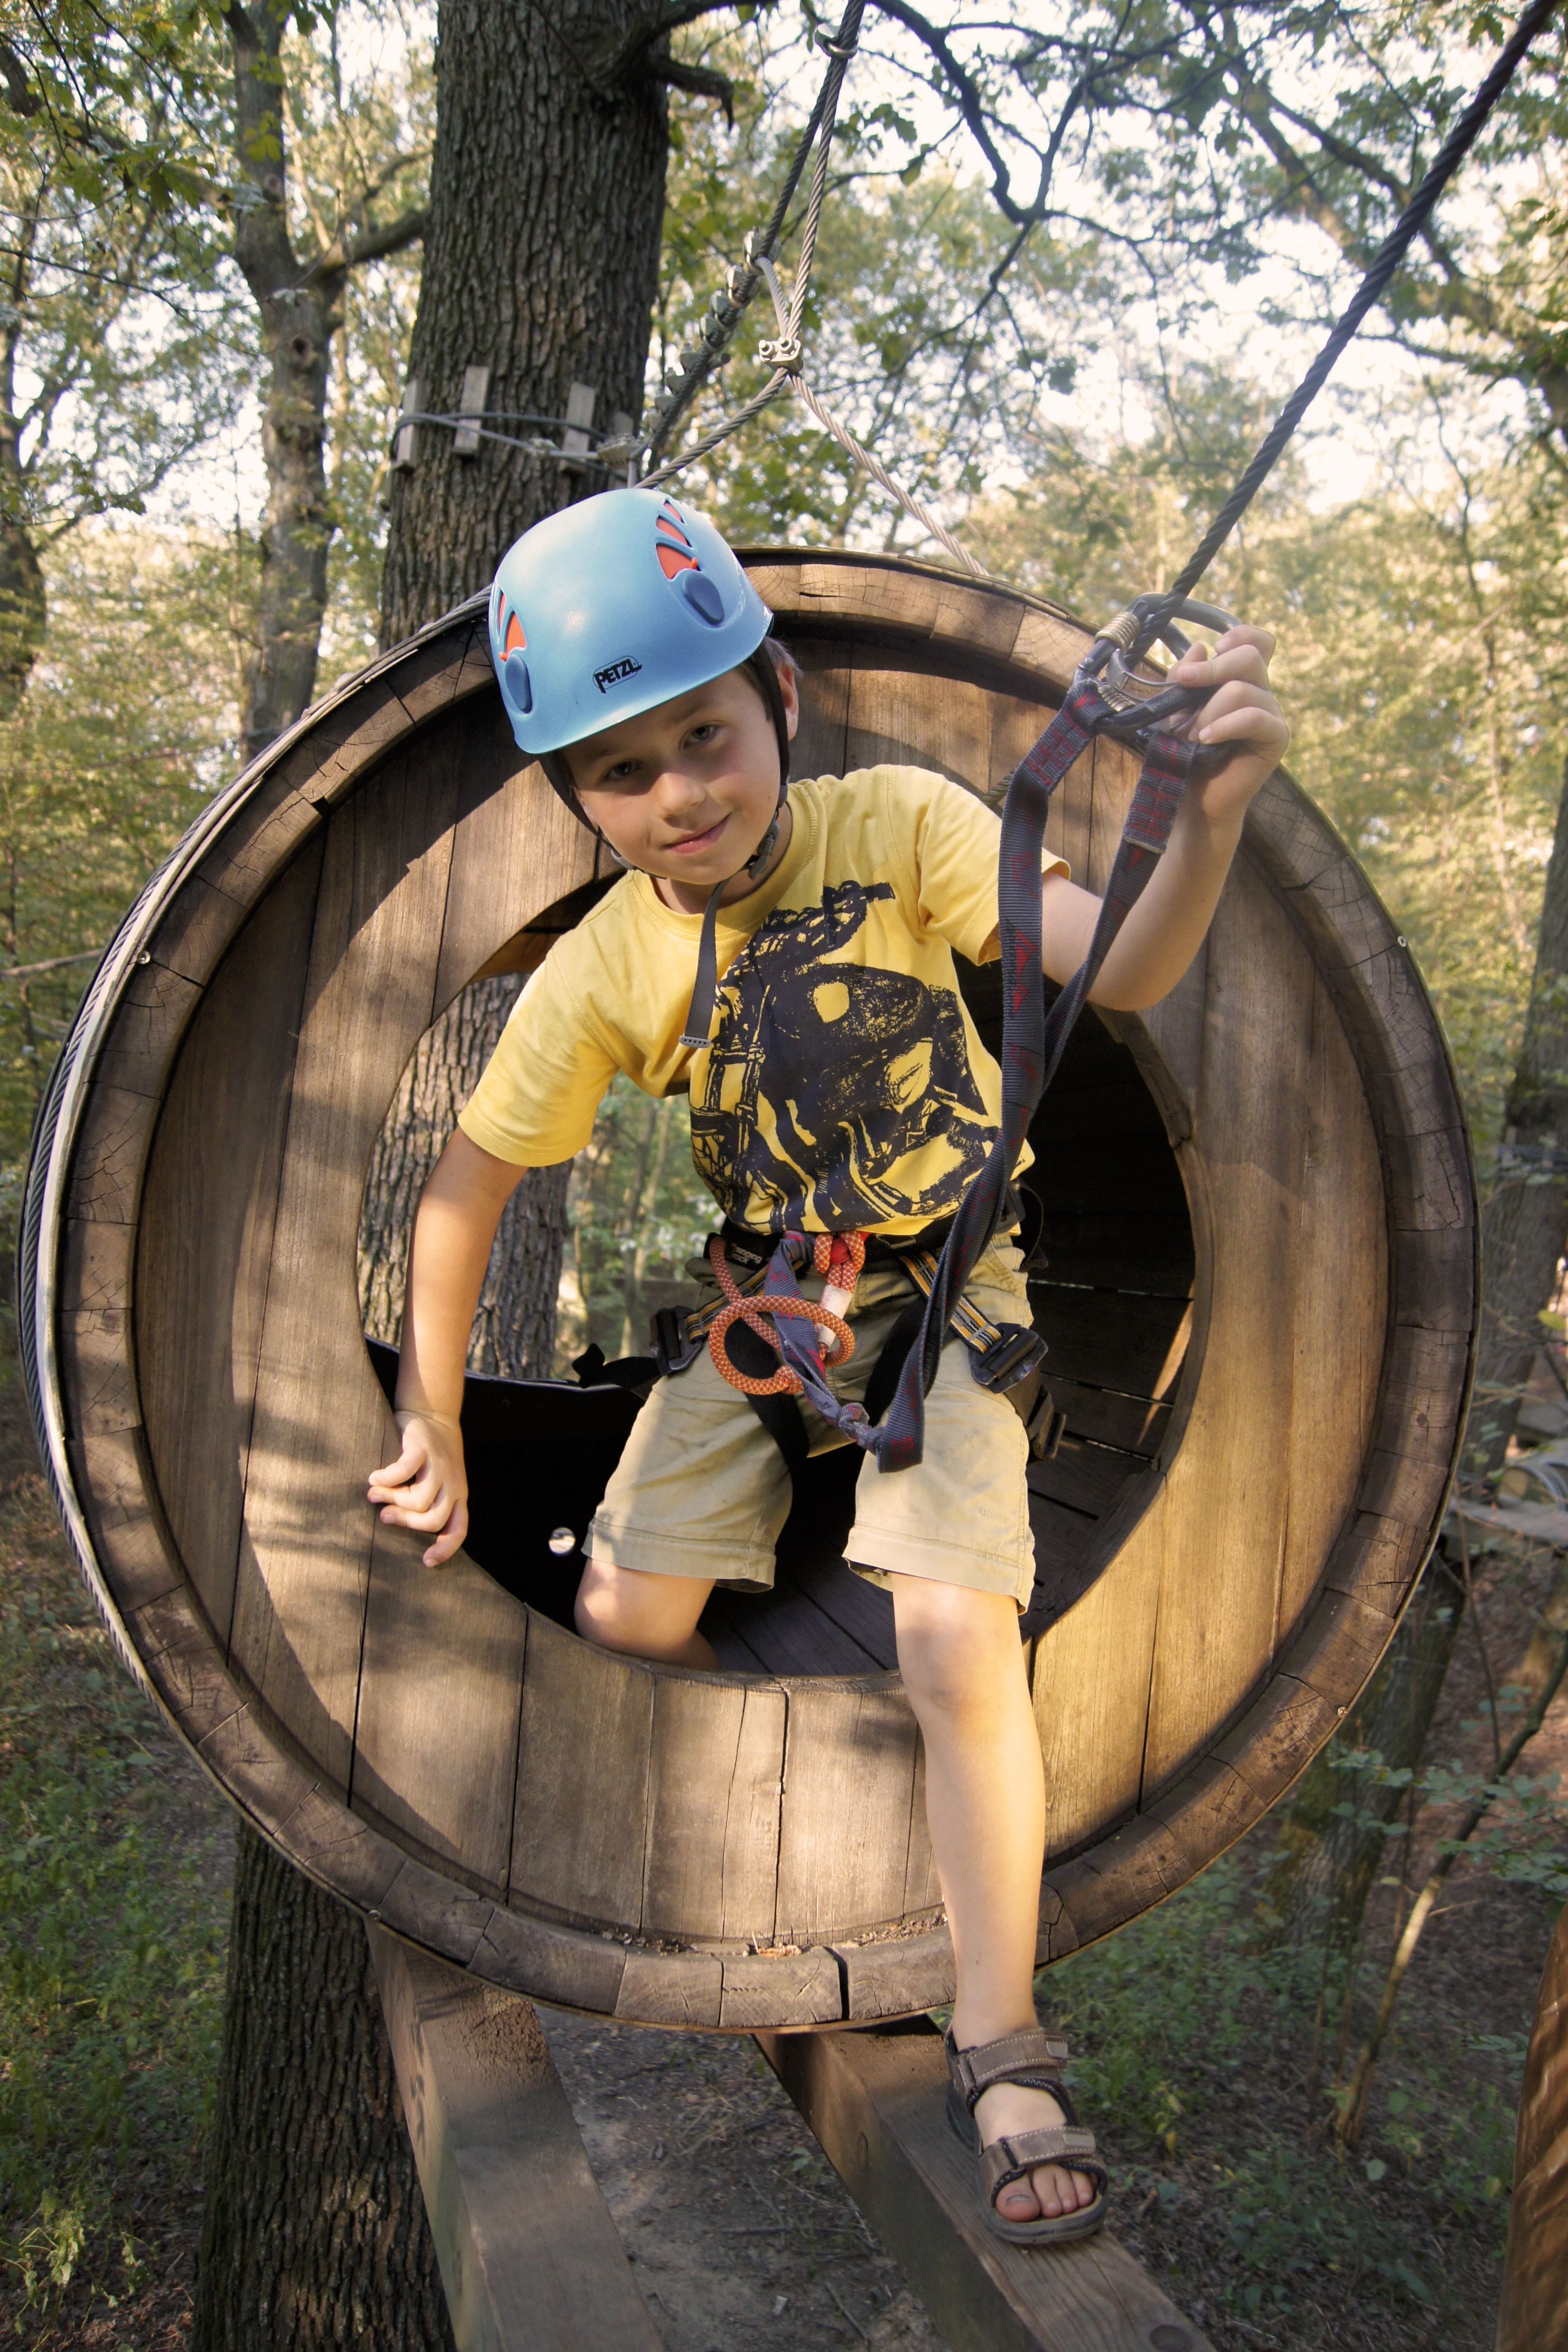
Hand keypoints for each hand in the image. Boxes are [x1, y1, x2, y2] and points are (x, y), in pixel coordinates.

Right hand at [367, 1410, 468, 1568]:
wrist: (432, 1414)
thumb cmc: (429, 1456)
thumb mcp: (436, 1481)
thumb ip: (424, 1502)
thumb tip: (391, 1520)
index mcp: (458, 1495)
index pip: (459, 1529)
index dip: (445, 1548)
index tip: (426, 1562)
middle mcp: (453, 1483)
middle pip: (433, 1519)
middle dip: (405, 1522)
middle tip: (384, 1515)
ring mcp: (439, 1466)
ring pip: (418, 1500)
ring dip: (392, 1499)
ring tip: (375, 1493)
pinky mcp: (423, 1448)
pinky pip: (404, 1471)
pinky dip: (386, 1477)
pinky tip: (375, 1476)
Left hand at [1166, 625, 1289, 831]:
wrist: (1194, 796)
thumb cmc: (1184, 751)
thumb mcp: (1174, 708)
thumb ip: (1184, 677)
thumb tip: (1201, 647)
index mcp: (1242, 680)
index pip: (1259, 642)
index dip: (1242, 635)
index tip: (1216, 646)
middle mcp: (1261, 692)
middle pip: (1250, 656)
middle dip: (1213, 668)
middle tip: (1184, 683)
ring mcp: (1271, 714)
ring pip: (1243, 689)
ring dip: (1209, 711)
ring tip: (1193, 735)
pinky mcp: (1277, 737)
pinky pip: (1255, 718)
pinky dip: (1226, 725)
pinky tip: (1207, 739)